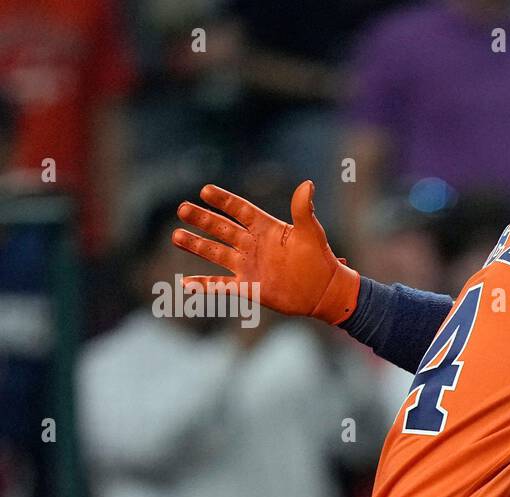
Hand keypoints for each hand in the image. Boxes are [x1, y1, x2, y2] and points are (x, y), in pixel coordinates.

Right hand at [172, 180, 359, 324]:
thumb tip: (307, 184)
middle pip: (222, 228)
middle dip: (202, 219)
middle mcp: (252, 244)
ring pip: (216, 253)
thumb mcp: (311, 232)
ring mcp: (248, 265)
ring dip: (196, 245)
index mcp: (266, 228)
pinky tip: (186, 284)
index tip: (205, 190)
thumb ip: (302, 210)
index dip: (224, 201)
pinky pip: (221, 286)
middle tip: (182, 209)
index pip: (240, 210)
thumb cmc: (320, 259)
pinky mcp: (248, 286)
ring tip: (176, 236)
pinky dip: (204, 286)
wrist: (324, 291)